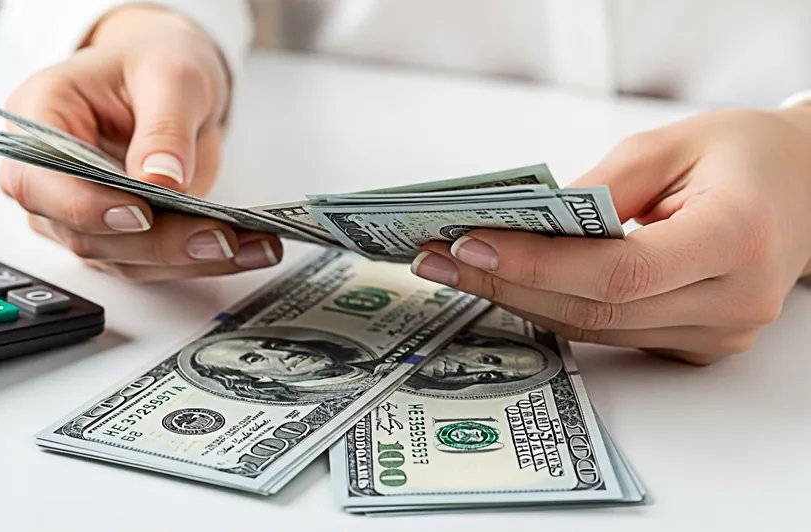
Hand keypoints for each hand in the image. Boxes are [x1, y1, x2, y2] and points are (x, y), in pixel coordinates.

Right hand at [0, 5, 280, 281]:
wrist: (167, 80)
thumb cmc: (152, 63)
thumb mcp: (169, 76)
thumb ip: (163, 129)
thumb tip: (162, 183)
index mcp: (39, 118)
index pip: (40, 179)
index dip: (85, 206)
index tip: (140, 213)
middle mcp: (48, 175)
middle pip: (85, 232)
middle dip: (157, 242)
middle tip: (220, 236)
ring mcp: (77, 213)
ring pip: (122, 257)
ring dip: (190, 258)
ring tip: (254, 245)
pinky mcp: (116, 237)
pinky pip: (154, 261)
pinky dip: (203, 259)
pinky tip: (250, 249)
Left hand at [412, 107, 810, 364]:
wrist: (800, 188)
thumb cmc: (742, 156)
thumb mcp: (670, 144)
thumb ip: (600, 186)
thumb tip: (526, 224)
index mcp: (738, 237)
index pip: (618, 272)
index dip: (537, 265)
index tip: (471, 245)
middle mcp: (734, 300)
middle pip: (595, 311)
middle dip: (506, 285)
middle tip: (441, 258)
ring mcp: (719, 334)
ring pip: (594, 331)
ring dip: (520, 300)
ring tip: (460, 269)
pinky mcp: (698, 346)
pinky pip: (611, 335)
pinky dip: (557, 309)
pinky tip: (514, 284)